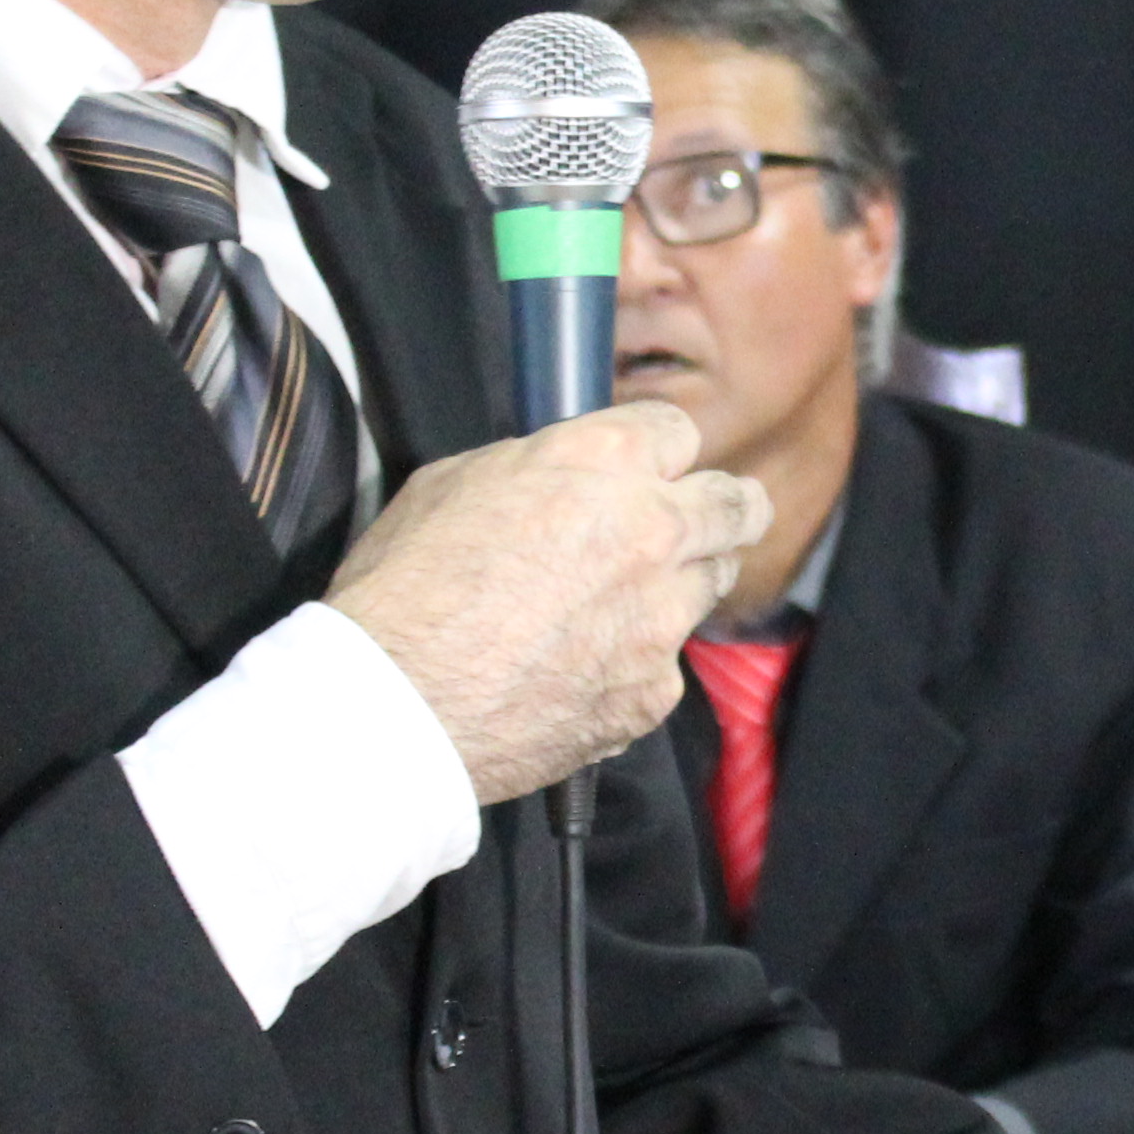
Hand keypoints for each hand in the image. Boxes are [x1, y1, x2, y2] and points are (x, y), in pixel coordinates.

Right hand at [327, 404, 768, 806]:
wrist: (394, 704)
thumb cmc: (405, 587)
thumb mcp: (452, 482)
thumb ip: (533, 468)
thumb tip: (559, 477)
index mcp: (605, 462)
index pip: (677, 430)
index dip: (656, 449)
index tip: (648, 466)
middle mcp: (654, 532)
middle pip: (738, 505)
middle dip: (724, 507)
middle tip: (704, 518)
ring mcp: (662, 619)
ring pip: (710, 585)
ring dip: (678, 584)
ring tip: (617, 602)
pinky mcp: (654, 692)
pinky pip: (664, 666)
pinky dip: (634, 665)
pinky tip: (577, 671)